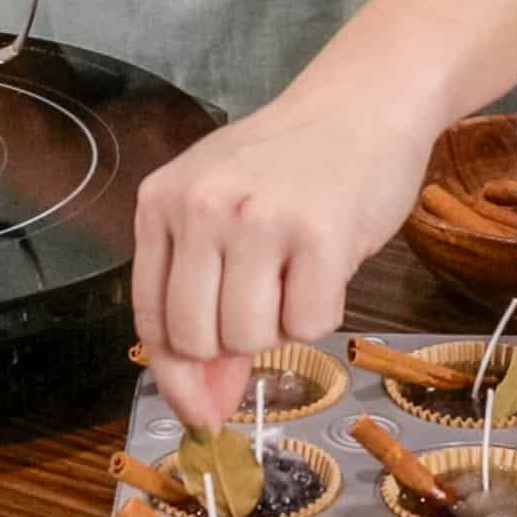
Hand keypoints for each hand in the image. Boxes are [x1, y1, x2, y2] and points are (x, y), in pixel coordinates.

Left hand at [134, 90, 436, 424]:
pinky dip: (324, 311)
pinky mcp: (318, 235)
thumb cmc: (293, 166)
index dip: (176, 376)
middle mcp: (200, 209)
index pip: (152, 319)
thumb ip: (204, 302)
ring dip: (282, 325)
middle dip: (234, 346)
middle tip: (271, 299)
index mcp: (161, 202)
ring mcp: (257, 220)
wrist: (364, 105)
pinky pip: (309, 326)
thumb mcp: (227, 217)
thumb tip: (203, 406)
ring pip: (252, 338)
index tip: (200, 411)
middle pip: (197, 340)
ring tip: (300, 270)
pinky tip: (329, 263)